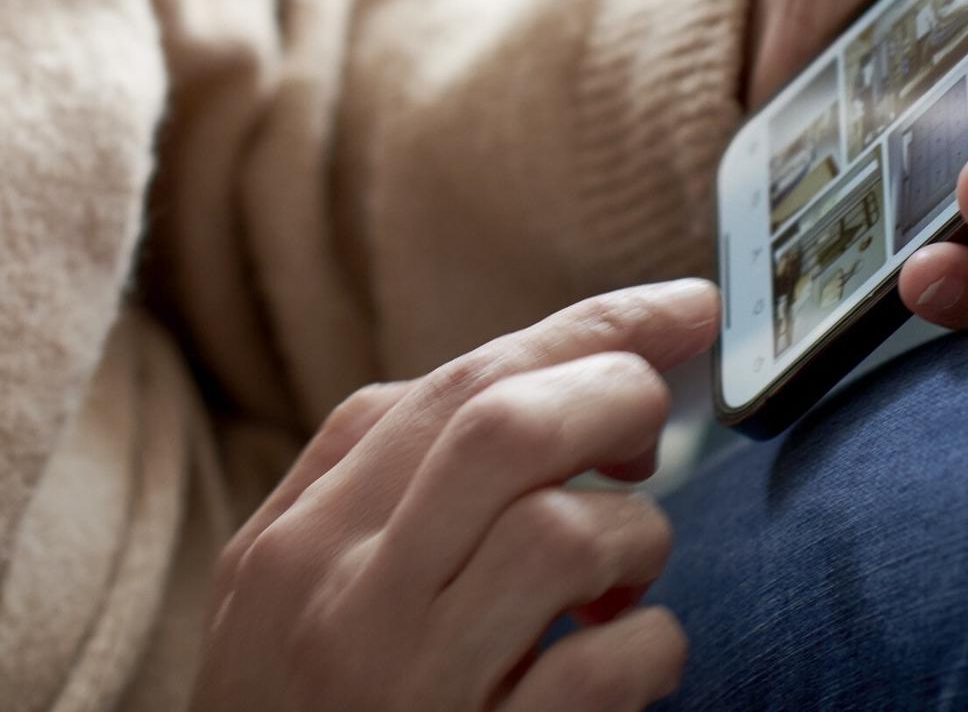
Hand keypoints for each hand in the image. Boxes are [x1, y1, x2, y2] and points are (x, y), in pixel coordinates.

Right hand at [193, 280, 719, 711]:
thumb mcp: (270, 601)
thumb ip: (360, 478)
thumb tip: (509, 373)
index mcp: (301, 543)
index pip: (459, 386)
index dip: (591, 328)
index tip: (685, 306)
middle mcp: (349, 605)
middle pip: (507, 430)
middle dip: (614, 394)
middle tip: (647, 432)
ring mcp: (414, 692)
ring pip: (563, 534)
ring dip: (635, 538)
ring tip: (619, 577)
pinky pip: (603, 670)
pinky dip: (650, 646)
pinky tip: (636, 660)